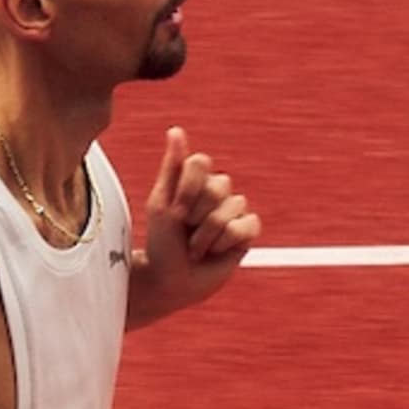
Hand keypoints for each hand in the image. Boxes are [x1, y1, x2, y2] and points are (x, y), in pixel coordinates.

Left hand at [141, 126, 259, 288]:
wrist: (171, 279)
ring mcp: (233, 210)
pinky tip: (217, 251)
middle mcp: (216, 191)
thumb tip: (175, 129)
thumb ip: (173, 166)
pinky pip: (247, 225)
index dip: (186, 190)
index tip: (173, 210)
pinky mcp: (247, 232)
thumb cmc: (161, 241)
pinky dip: (228, 241)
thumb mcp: (161, 202)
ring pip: (231, 208)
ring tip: (197, 246)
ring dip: (208, 234)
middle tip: (185, 231)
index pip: (201, 164)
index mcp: (195, 179)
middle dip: (196, 215)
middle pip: (217, 187)